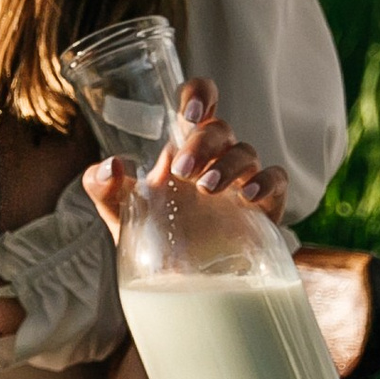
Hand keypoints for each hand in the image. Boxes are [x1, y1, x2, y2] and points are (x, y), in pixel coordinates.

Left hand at [79, 76, 287, 229]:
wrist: (179, 285)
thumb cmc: (152, 237)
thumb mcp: (119, 211)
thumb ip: (103, 186)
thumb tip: (110, 165)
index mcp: (184, 148)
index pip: (200, 102)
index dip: (200, 93)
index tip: (190, 110)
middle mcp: (215, 158)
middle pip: (220, 129)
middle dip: (202, 143)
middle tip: (182, 170)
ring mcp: (241, 181)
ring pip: (246, 152)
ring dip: (227, 165)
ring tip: (206, 188)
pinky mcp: (264, 208)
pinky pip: (276, 181)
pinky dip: (266, 182)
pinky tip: (249, 197)